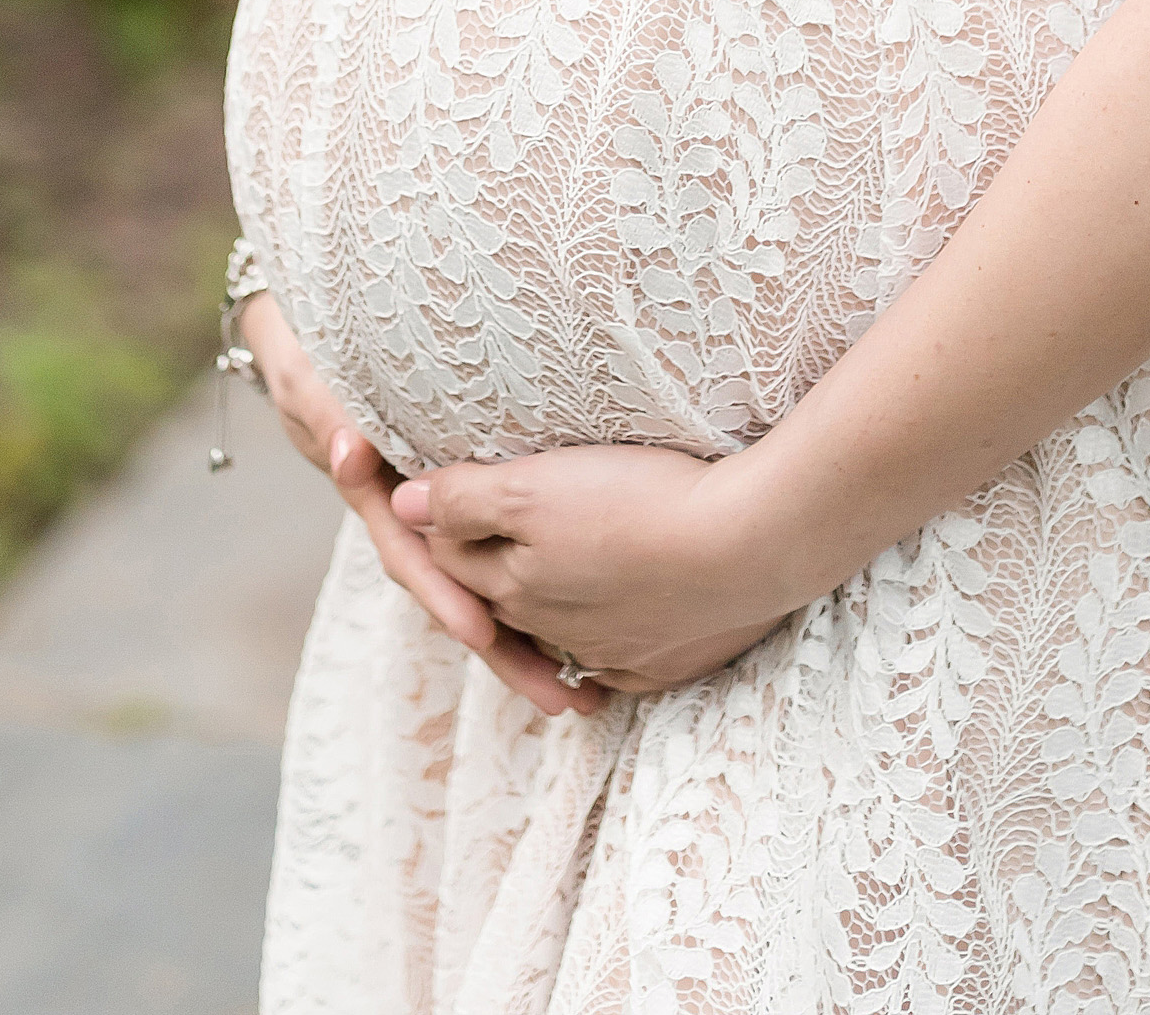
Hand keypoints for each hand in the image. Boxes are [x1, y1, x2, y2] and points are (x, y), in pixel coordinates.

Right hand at [237, 292, 571, 721]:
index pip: (413, 556)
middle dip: (504, 649)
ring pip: (486, 587)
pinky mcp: (476, 504)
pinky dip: (535, 596)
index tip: (481, 633)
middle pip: (458, 595)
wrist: (317, 342)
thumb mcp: (315, 382)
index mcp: (378, 496)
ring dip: (526, 640)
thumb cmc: (320, 356)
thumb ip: (330, 413)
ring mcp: (443, 518)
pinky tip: (583, 637)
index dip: (446, 594)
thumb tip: (353, 451)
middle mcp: (412, 518)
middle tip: (557, 694)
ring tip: (581, 691)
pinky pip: (504, 558)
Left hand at [393, 442, 788, 719]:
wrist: (748, 546)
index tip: (443, 494)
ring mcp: (610, 653)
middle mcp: (553, 630)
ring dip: (549, 612)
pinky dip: (605, 647)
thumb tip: (401, 504)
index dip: (443, 524)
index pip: (454, 559)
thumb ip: (465, 499)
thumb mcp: (537, 486)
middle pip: (503, 600)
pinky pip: (616, 661)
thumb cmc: (639, 502)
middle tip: (489, 539)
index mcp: (515, 584)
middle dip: (489, 573)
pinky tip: (613, 628)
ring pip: (558, 633)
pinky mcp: (662, 662)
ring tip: (550, 584)